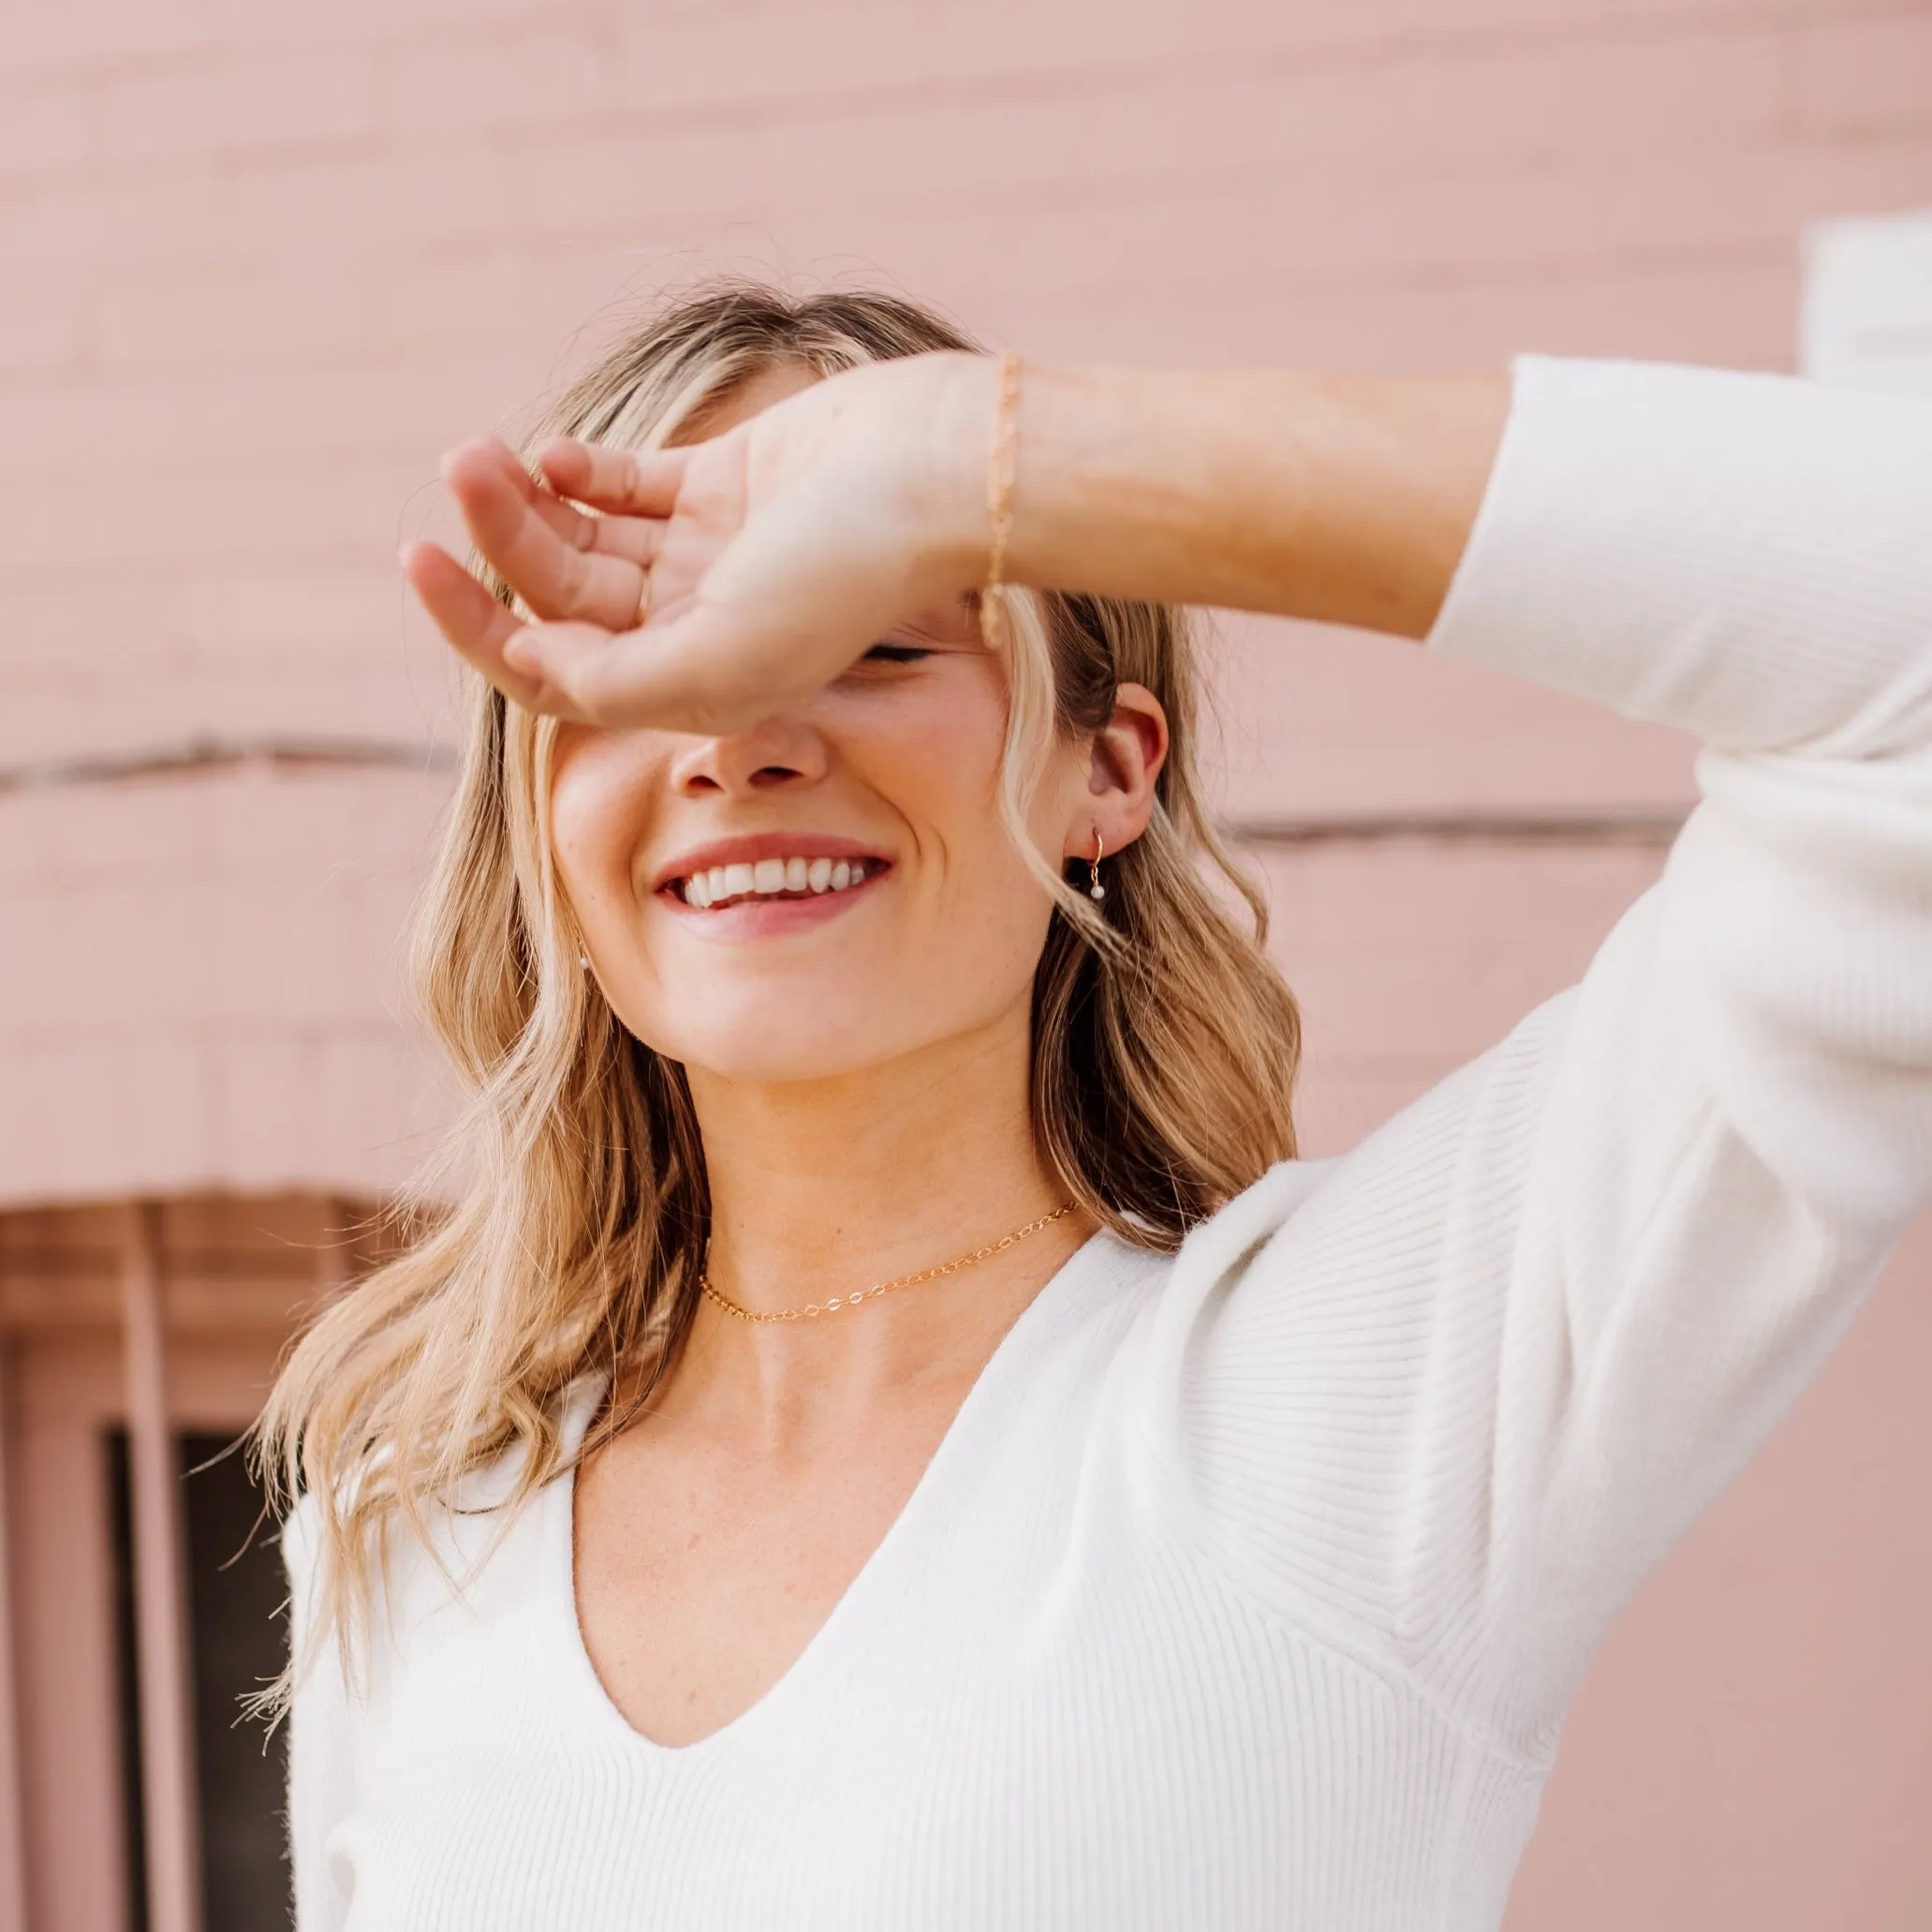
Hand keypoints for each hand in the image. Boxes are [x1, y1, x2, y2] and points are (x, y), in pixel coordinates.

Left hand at [404, 352, 994, 734]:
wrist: (941, 475)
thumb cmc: (847, 571)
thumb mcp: (727, 655)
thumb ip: (620, 681)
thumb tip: (527, 661)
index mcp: (695, 687)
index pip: (557, 677)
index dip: (481, 631)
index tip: (425, 568)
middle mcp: (696, 629)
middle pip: (561, 601)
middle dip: (500, 543)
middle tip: (455, 471)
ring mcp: (709, 556)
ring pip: (587, 538)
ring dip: (527, 499)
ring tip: (480, 451)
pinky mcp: (725, 487)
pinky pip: (629, 487)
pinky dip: (582, 471)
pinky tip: (551, 453)